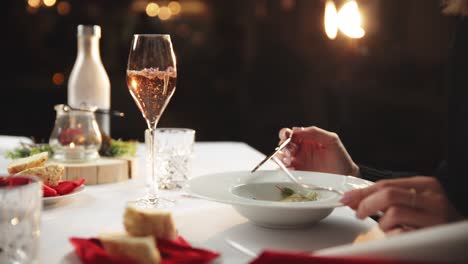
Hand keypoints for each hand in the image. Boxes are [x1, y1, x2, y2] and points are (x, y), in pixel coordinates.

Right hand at [276, 126, 358, 175]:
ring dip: (281, 157)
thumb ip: (315, 132)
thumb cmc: (341, 159)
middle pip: (284, 145)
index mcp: (307, 140)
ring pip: (282, 157)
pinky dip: (282, 168)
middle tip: (289, 151)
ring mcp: (298, 163)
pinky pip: (284, 170)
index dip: (286, 134)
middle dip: (283, 146)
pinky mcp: (297, 175)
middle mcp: (300, 151)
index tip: (287, 136)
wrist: (345, 178)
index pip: (291, 134)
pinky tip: (288, 167)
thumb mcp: (331, 140)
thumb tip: (297, 129)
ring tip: (288, 160)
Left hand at [340, 176, 462, 231]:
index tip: (347, 198)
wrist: (463, 233)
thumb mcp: (418, 198)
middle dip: (367, 204)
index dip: (363, 191)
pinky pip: (402, 235)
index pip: (386, 184)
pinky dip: (393, 236)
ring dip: (382, 223)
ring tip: (387, 227)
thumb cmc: (436, 215)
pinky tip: (398, 235)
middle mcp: (432, 200)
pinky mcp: (432, 236)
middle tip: (359, 213)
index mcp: (426, 185)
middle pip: (388, 195)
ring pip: (394, 214)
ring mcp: (434, 219)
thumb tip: (356, 199)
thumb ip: (392, 195)